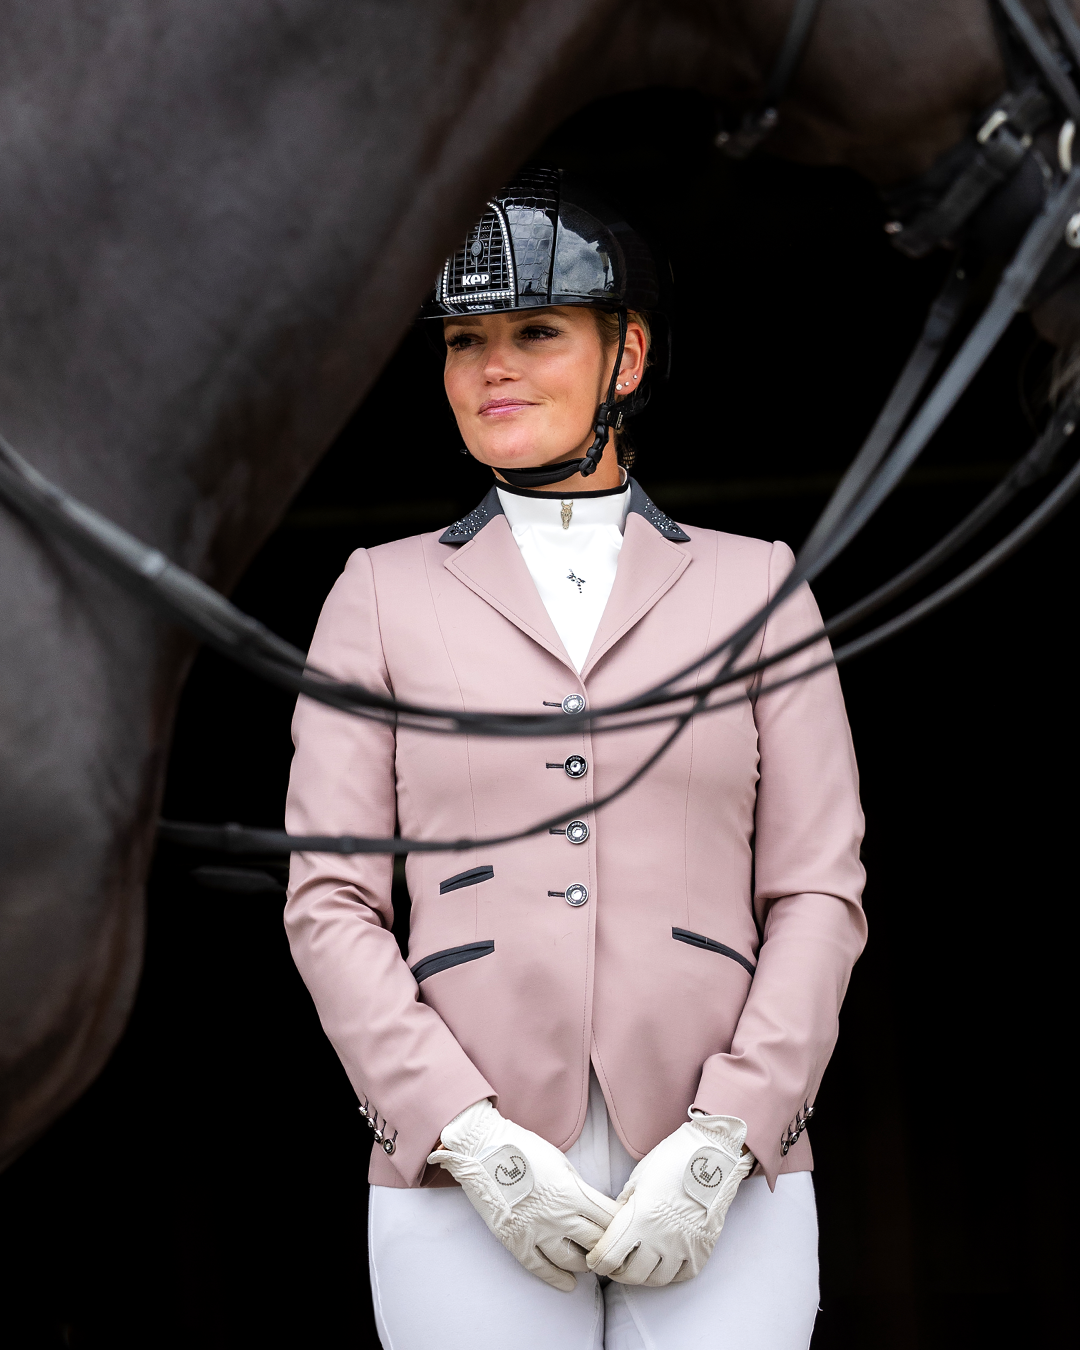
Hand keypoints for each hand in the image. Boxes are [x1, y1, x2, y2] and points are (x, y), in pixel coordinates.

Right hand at [428, 1099, 619, 1291]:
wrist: (483, 1150)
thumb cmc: (525, 1149)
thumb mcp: (561, 1163)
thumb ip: (579, 1189)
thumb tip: (594, 1209)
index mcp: (573, 1192)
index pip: (609, 1219)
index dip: (621, 1226)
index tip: (625, 1229)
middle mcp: (559, 1215)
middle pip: (596, 1243)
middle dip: (607, 1247)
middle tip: (611, 1250)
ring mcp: (537, 1231)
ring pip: (573, 1261)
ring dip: (586, 1264)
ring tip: (590, 1263)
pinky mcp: (516, 1241)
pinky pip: (541, 1268)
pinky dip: (557, 1279)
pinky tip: (568, 1284)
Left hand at [586, 1111, 754, 1286]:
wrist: (713, 1154)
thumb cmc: (672, 1159)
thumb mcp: (639, 1178)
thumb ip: (625, 1206)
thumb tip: (615, 1225)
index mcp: (640, 1218)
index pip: (610, 1257)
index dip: (597, 1262)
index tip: (594, 1259)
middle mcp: (662, 1239)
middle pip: (632, 1275)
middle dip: (617, 1271)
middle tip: (613, 1264)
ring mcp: (684, 1247)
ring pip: (657, 1279)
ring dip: (643, 1275)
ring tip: (637, 1263)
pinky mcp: (703, 1250)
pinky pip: (682, 1275)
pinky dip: (669, 1272)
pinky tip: (663, 1261)